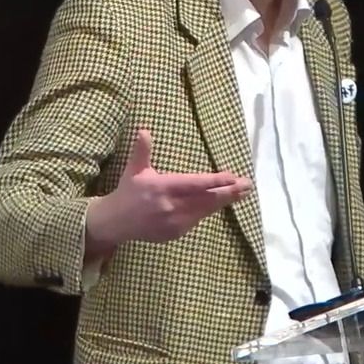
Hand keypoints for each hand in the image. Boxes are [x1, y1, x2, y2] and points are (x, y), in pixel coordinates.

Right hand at [85, 128, 252, 255]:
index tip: (232, 176)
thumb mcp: (134, 170)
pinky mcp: (175, 233)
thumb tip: (144, 131)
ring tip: (242, 193)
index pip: (194, 184)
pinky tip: (221, 202)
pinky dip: (209, 210)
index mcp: (162, 188)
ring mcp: (173, 222)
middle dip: (229, 192)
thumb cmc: (129, 191)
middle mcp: (170, 206)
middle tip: (247, 185)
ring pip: (205, 210)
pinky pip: (197, 219)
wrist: (116, 223)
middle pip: (205, 199)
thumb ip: (142, 151)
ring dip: (224, 201)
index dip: (214, 181)